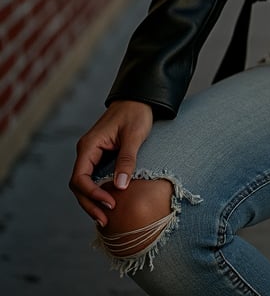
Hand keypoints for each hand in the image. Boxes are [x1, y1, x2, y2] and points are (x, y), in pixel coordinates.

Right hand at [69, 100, 153, 226]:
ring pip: (85, 184)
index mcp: (89, 146)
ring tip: (106, 217)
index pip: (80, 178)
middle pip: (79, 186)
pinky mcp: (100, 156)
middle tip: (105, 220)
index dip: (92, 194)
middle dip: (90, 204)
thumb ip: (126, 159)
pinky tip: (108, 203)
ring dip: (93, 201)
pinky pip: (94, 178)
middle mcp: (86, 152)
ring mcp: (92, 155)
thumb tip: (120, 186)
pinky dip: (99, 192)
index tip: (110, 203)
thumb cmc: (137, 113)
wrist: (139, 99)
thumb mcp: (134, 135)